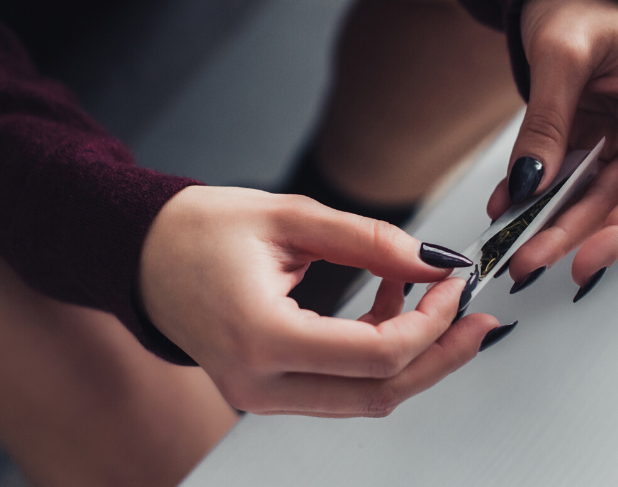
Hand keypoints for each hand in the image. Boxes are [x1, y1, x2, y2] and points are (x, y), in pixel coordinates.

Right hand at [139, 186, 501, 416]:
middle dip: (440, 357)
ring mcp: (260, 396)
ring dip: (412, 358)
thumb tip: (434, 261)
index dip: (432, 321)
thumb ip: (371, 241)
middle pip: (379, 394)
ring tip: (437, 304)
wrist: (140, 254)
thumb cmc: (196, 231)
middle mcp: (259, 383)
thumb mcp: (290, 218)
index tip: (453, 282)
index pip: (378, 354)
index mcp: (262, 338)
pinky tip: (392, 306)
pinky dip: (376, 356)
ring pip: (364, 400)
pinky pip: (339, 389)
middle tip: (477, 321)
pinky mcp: (265, 392)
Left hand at [490, 0, 617, 291]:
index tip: (586, 262)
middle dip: (569, 236)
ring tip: (511, 247)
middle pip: (614, 203)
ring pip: (586, 199)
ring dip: (548, 225)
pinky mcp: (590, 142)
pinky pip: (563, 179)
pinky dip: (533, 196)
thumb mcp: (563, 54)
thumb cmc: (590, 4)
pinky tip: (506, 208)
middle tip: (527, 261)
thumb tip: (530, 183)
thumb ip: (548, 122)